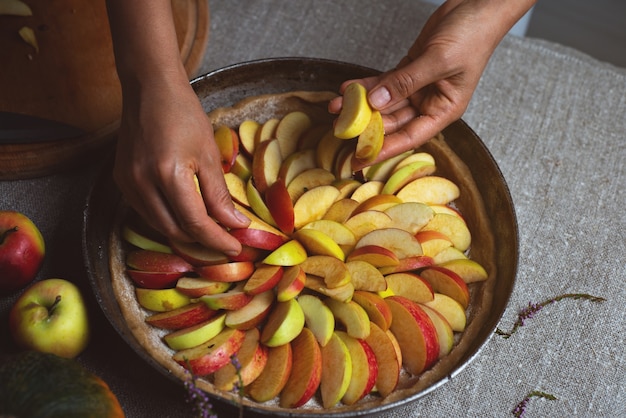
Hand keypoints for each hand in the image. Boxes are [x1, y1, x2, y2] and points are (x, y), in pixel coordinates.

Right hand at [113, 78, 248, 254]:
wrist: (150, 89)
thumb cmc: (183, 114)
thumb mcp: (208, 154)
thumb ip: (219, 194)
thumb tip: (235, 225)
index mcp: (168, 174)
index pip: (195, 223)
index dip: (217, 240)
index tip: (235, 248)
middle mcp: (141, 183)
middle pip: (175, 231)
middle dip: (202, 241)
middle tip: (226, 242)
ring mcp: (127, 183)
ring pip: (159, 225)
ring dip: (185, 233)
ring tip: (210, 231)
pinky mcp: (121, 180)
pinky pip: (147, 212)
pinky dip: (168, 218)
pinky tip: (185, 214)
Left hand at [329, 0, 534, 168]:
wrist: (478, 5)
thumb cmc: (473, 35)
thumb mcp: (438, 61)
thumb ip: (406, 82)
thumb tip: (377, 102)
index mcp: (444, 110)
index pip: (410, 137)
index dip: (384, 149)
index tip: (361, 160)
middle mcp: (430, 103)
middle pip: (393, 122)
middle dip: (366, 126)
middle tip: (340, 131)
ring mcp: (418, 87)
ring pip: (385, 103)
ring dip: (361, 105)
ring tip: (336, 107)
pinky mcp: (409, 71)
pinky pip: (384, 84)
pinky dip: (366, 87)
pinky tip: (347, 89)